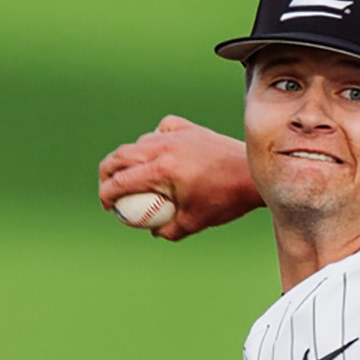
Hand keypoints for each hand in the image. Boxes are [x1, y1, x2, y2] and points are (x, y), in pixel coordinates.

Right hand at [96, 115, 261, 240]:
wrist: (254, 175)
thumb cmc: (225, 201)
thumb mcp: (194, 223)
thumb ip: (168, 230)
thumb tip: (152, 231)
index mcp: (161, 170)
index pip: (120, 182)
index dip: (106, 195)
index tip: (107, 206)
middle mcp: (163, 147)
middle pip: (120, 156)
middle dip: (107, 173)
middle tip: (108, 188)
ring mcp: (176, 134)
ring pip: (139, 143)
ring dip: (130, 158)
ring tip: (133, 175)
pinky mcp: (189, 128)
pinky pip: (162, 130)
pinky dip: (155, 140)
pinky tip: (158, 152)